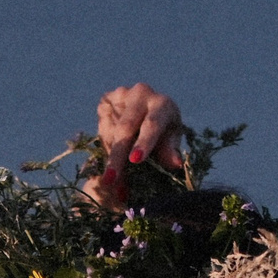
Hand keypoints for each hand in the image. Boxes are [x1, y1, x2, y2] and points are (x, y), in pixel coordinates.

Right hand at [84, 82, 184, 207]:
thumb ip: (169, 150)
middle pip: (126, 129)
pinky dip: (105, 149)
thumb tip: (176, 163)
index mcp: (162, 104)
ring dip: (109, 158)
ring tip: (110, 183)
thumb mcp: (170, 140)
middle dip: (118, 156)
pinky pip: (102, 128)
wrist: (147, 110)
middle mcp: (141, 94)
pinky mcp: (106, 100)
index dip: (144, 142)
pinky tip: (108, 165)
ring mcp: (121, 95)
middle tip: (110, 180)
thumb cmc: (164, 130)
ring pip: (111, 132)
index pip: (152, 124)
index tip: (135, 160)